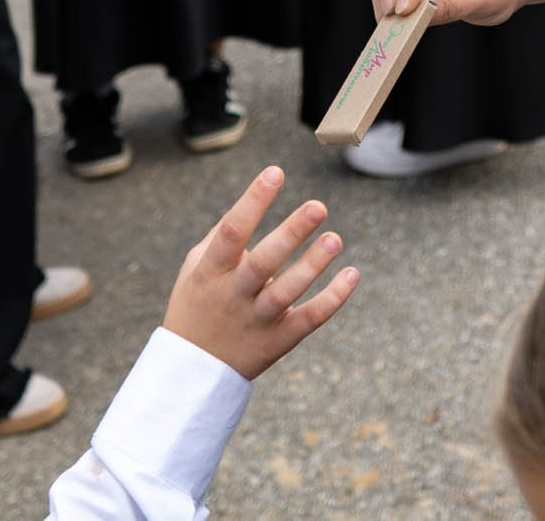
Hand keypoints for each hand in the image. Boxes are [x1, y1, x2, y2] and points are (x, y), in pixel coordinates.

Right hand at [162, 166, 357, 380]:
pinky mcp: (279, 340)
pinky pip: (309, 319)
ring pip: (288, 292)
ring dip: (313, 264)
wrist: (192, 371)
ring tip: (335, 238)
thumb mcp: (195, 269)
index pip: (231, 232)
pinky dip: (332, 299)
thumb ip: (222, 236)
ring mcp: (257, 320)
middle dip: (291, 233)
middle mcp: (234, 295)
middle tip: (318, 206)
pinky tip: (352, 274)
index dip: (253, 201)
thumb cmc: (197, 304)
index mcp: (210, 272)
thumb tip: (254, 198)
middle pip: (264, 262)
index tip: (276, 172)